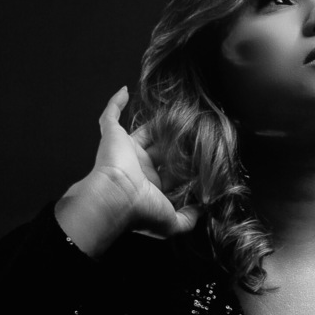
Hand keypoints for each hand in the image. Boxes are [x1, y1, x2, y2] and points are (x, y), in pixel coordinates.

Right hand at [56, 86, 200, 251]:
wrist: (115, 199)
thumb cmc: (141, 210)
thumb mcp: (172, 223)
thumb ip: (188, 219)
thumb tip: (201, 208)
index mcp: (150, 186)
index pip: (173, 172)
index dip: (187, 166)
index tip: (205, 157)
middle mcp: (139, 168)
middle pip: (162, 149)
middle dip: (177, 142)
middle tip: (197, 130)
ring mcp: (125, 151)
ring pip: (144, 131)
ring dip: (158, 123)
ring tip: (178, 112)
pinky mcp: (112, 136)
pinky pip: (110, 115)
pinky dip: (115, 103)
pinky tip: (125, 90)